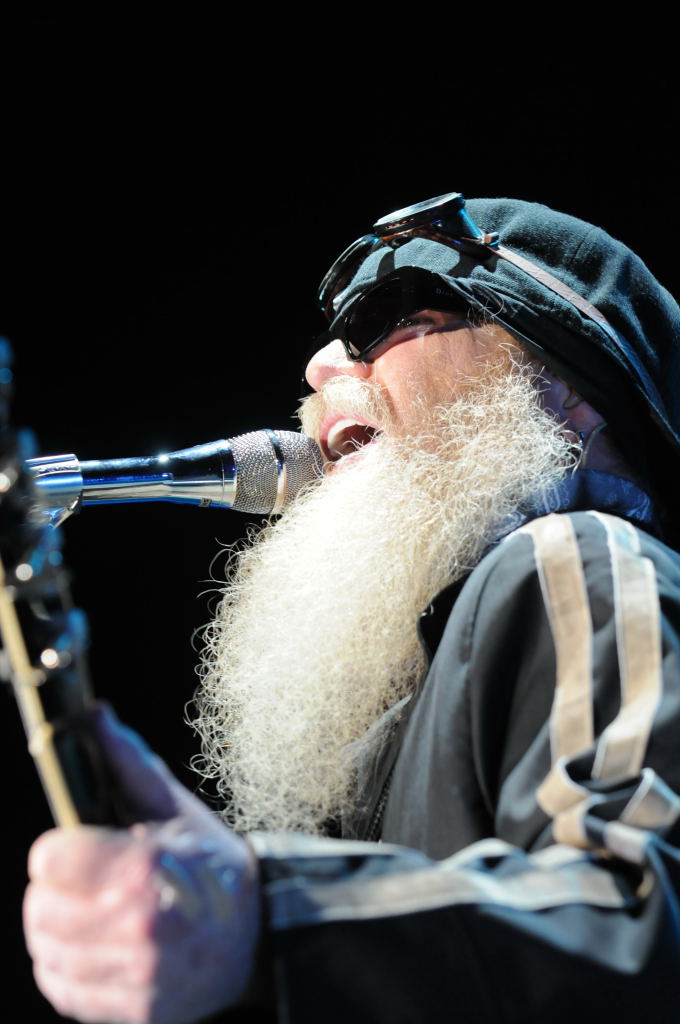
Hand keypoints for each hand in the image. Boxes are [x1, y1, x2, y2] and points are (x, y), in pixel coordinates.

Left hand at [23, 706, 265, 1023]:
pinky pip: (62, 988)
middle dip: (56, 889)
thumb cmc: (210, 864)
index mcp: (146, 868)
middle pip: (39, 908)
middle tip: (86, 880)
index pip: (49, 859)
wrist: (255, 933)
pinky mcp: (135, 1011)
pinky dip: (69, 965)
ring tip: (93, 910)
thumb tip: (93, 714)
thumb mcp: (175, 808)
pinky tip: (99, 944)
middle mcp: (138, 929)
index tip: (76, 846)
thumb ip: (127, 761)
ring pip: (45, 949)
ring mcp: (137, 977)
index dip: (59, 848)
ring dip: (59, 928)